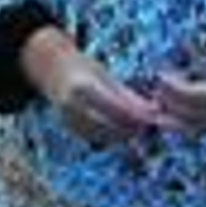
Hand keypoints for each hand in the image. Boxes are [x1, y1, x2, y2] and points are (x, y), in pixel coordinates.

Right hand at [22, 27, 160, 145]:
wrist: (53, 72)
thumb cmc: (82, 67)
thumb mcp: (104, 74)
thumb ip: (126, 94)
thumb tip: (152, 110)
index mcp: (83, 87)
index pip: (115, 107)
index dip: (136, 114)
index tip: (153, 115)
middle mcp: (73, 106)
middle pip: (110, 125)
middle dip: (132, 127)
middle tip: (149, 123)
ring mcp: (70, 121)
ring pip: (104, 136)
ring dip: (124, 134)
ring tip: (139, 126)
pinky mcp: (71, 130)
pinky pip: (96, 139)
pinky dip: (112, 137)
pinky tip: (122, 130)